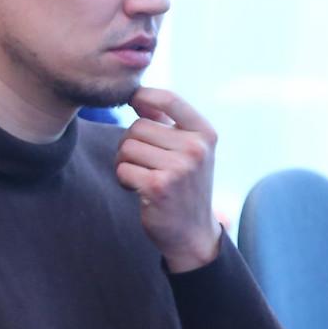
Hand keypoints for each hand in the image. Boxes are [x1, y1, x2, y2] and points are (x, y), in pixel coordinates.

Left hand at [115, 88, 221, 270]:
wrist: (192, 233)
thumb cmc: (184, 186)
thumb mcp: (189, 151)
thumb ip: (169, 124)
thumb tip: (138, 96)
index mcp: (204, 134)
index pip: (169, 99)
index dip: (145, 96)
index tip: (135, 101)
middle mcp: (195, 148)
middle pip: (138, 126)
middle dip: (131, 143)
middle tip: (143, 163)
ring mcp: (179, 168)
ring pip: (127, 147)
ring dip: (125, 163)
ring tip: (143, 177)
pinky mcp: (159, 186)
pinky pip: (122, 169)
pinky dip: (124, 179)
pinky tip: (139, 190)